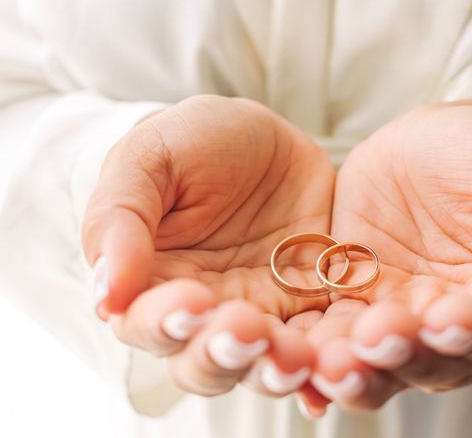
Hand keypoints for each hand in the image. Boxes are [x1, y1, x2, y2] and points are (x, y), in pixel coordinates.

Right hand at [82, 95, 334, 396]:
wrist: (262, 137)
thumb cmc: (191, 143)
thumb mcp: (149, 159)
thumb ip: (119, 219)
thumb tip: (106, 297)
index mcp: (154, 281)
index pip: (146, 325)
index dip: (164, 324)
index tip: (189, 301)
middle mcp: (207, 308)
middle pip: (206, 363)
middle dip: (224, 356)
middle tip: (246, 330)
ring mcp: (261, 309)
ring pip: (263, 363)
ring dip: (276, 367)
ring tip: (294, 354)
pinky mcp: (309, 302)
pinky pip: (319, 341)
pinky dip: (326, 359)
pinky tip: (332, 362)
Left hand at [301, 104, 471, 412]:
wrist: (430, 138)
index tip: (449, 317)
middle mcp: (455, 321)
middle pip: (434, 359)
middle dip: (404, 352)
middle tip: (377, 336)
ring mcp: (400, 316)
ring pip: (378, 359)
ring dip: (353, 365)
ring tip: (327, 359)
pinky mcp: (352, 302)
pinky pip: (332, 334)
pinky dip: (314, 351)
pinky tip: (292, 358)